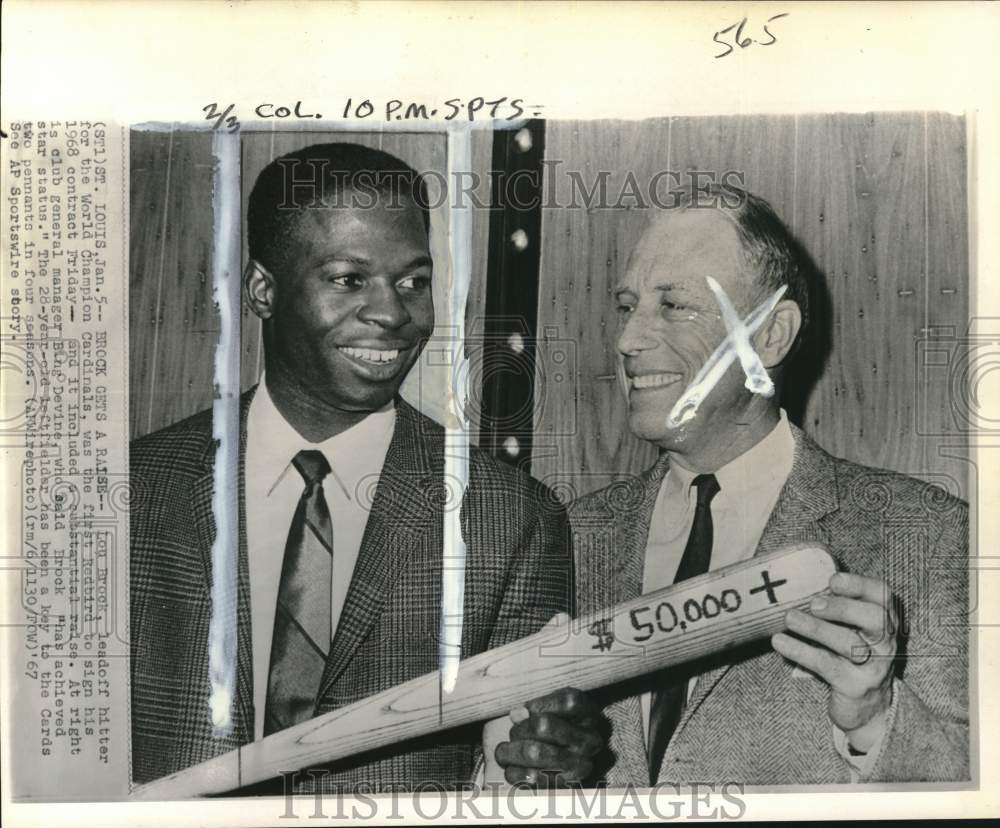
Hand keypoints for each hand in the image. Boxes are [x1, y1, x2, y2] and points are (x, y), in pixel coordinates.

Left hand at [494, 687, 604, 786]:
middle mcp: (589, 741)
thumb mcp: (555, 709)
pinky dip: (513, 771)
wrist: (575, 763)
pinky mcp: (564, 786)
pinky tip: (510, 767)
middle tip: (514, 732)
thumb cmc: (561, 728)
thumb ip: (538, 707)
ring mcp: (579, 766)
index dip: (539, 704)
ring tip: (504, 750)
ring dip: (511, 750)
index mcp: (589, 715)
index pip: (567, 702)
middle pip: (543, 726)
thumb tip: (517, 714)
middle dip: (520, 728)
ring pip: (534, 753)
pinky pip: (531, 778)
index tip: (526, 709)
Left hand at [772, 571, 896, 750]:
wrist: (866, 707)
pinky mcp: (855, 687)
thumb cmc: (848, 655)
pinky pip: (827, 666)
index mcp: (885, 621)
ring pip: (850, 644)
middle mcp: (885, 643)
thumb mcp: (849, 628)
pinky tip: (779, 641)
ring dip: (816, 629)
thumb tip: (797, 583)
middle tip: (814, 604)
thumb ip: (835, 607)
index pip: (882, 596)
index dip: (860, 585)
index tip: (833, 580)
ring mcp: (874, 667)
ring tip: (790, 618)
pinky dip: (800, 651)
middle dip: (843, 607)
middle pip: (876, 619)